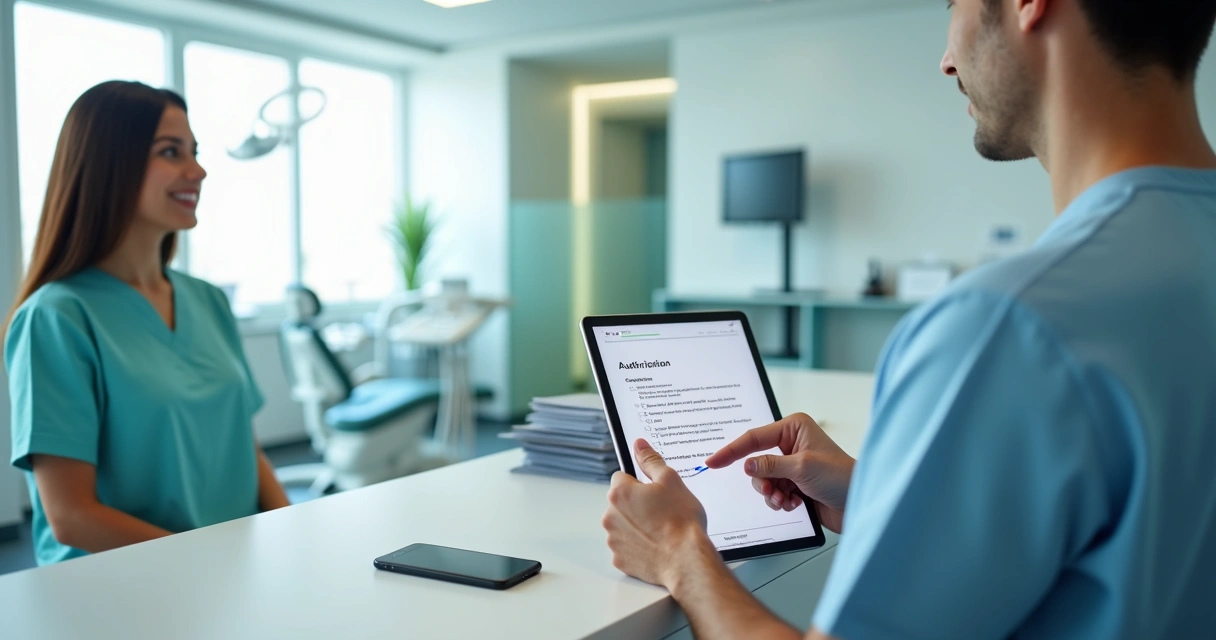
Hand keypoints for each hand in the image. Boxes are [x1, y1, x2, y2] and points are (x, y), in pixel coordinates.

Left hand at [602, 439, 712, 588]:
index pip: (621, 477)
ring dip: (636, 525)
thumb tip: (639, 445)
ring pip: (623, 525)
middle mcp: (610, 516)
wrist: (686, 560)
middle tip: (661, 511)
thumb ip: (651, 460)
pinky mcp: (620, 559)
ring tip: (661, 530)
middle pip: (621, 503)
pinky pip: (627, 547)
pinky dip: (638, 546)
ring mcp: (614, 540)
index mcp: (620, 493)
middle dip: (636, 505)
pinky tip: (656, 546)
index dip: (639, 482)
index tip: (653, 491)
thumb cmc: (681, 521)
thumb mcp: (670, 480)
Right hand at [705, 413, 853, 532]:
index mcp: (793, 428)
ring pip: (763, 481)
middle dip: (762, 481)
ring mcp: (792, 465)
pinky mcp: (795, 484)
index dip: (731, 451)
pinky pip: (773, 493)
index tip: (713, 462)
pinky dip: (780, 501)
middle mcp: (791, 444)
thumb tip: (747, 466)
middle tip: (773, 491)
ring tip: (788, 499)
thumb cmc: (842, 477)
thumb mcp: (802, 468)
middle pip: (756, 462)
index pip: (754, 438)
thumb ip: (771, 465)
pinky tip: (795, 503)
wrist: (860, 504)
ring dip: (772, 494)